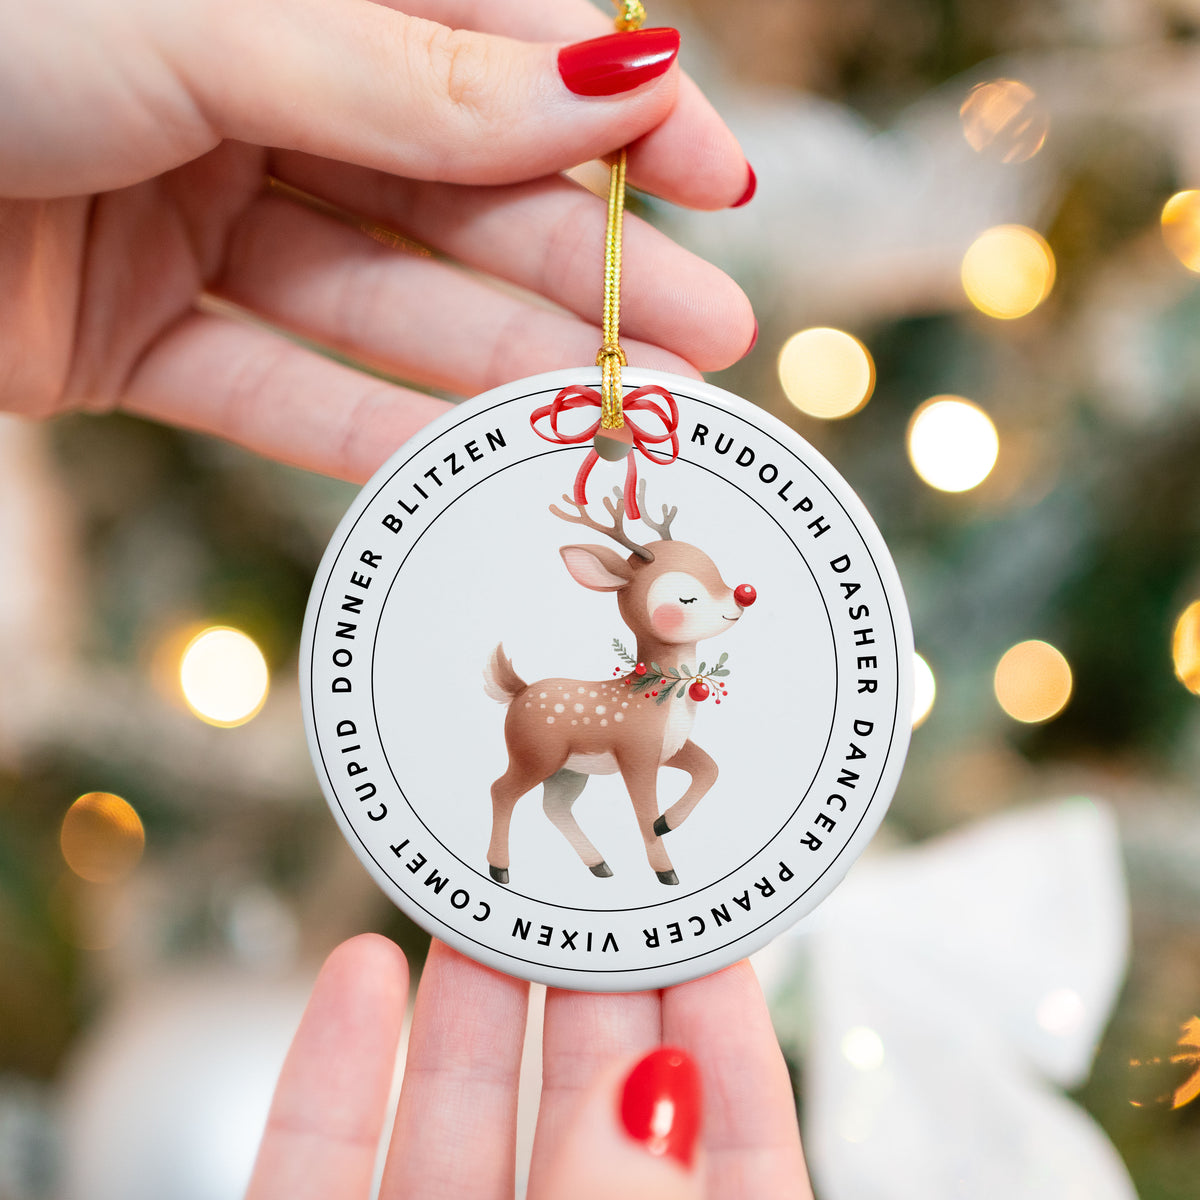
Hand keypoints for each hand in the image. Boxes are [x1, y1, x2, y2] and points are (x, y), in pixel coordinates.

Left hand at [0, 0, 755, 482]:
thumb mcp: (212, 21)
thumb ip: (417, 78)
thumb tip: (621, 85)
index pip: (496, 45)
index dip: (616, 116)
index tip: (718, 182)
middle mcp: (254, 90)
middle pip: (459, 190)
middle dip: (588, 267)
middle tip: (712, 340)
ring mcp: (195, 215)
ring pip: (383, 300)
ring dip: (504, 361)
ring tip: (625, 415)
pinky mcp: (135, 331)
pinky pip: (275, 386)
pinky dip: (368, 429)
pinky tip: (469, 462)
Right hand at [245, 935, 810, 1198]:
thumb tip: (650, 1093)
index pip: (726, 1160)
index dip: (727, 1044)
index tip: (714, 931)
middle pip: (583, 1117)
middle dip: (589, 988)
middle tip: (590, 878)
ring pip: (451, 1127)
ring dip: (465, 1004)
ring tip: (482, 896)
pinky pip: (316, 1173)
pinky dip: (332, 1076)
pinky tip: (358, 977)